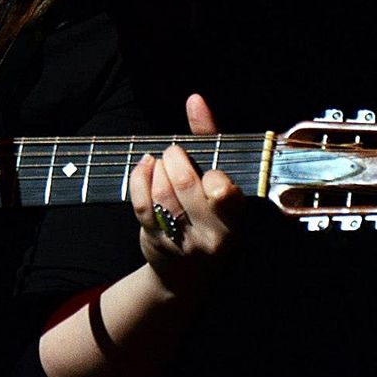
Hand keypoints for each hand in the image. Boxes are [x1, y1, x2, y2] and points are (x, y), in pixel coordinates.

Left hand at [128, 94, 241, 294]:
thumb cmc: (211, 217)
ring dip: (157, 168)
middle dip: (176, 159)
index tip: (207, 168)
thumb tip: (195, 99)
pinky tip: (146, 167)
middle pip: (186, 186)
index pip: (223, 192)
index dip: (212, 175)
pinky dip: (139, 177)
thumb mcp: (220, 181)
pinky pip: (141, 204)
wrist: (189, 277)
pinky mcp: (156, 241)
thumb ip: (211, 139)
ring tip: (161, 162)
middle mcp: (212, 236)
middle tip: (174, 153)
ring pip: (162, 194)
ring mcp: (182, 242)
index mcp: (236, 221)